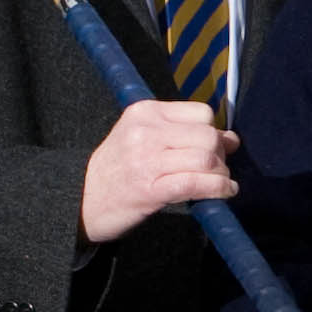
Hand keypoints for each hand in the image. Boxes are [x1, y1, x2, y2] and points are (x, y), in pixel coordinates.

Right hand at [78, 101, 236, 244]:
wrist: (81, 199)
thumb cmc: (117, 170)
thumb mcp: (141, 137)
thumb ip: (182, 133)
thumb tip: (231, 138)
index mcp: (145, 112)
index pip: (201, 113)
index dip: (214, 132)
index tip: (215, 148)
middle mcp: (145, 131)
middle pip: (207, 136)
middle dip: (220, 155)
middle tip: (216, 170)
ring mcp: (147, 160)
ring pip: (206, 159)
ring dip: (221, 174)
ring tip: (219, 182)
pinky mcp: (150, 189)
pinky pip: (196, 183)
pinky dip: (218, 189)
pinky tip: (224, 193)